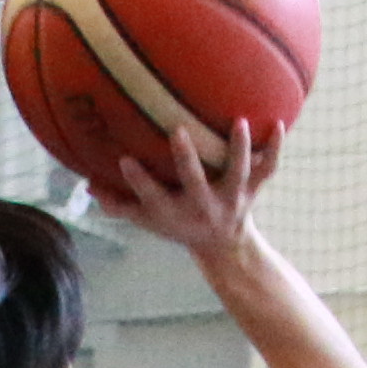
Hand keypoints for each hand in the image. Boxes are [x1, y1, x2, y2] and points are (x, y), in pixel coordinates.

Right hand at [101, 109, 282, 263]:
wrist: (223, 246)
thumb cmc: (178, 224)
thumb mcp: (147, 219)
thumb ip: (117, 204)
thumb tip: (87, 183)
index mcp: (175, 211)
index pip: (152, 197)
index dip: (138, 181)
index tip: (124, 160)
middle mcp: (203, 205)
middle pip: (194, 183)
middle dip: (186, 160)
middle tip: (177, 132)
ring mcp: (230, 198)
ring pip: (237, 173)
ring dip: (238, 149)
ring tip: (239, 121)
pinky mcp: (252, 190)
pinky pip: (267, 169)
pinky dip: (274, 148)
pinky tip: (279, 123)